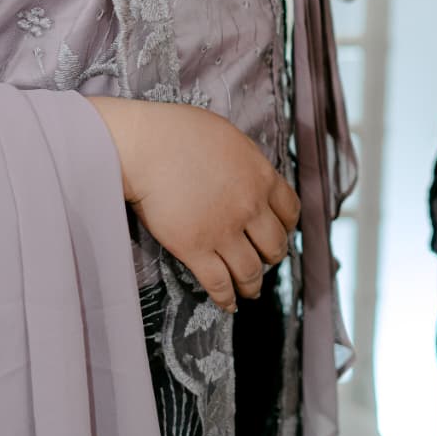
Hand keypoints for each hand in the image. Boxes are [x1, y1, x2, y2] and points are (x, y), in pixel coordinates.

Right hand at [90, 97, 300, 310]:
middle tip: (263, 260)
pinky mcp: (195, 248)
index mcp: (262, 177)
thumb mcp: (231, 138)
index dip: (286, 227)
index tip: (279, 233)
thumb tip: (253, 178)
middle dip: (272, 257)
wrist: (146, 145)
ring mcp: (224, 230)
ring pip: (251, 271)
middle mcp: (250, 207)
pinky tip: (228, 303)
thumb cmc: (181, 132)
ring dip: (253, 284)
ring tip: (250, 290)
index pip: (290, 211)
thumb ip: (248, 164)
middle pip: (275, 246)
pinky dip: (227, 298)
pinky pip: (219, 283)